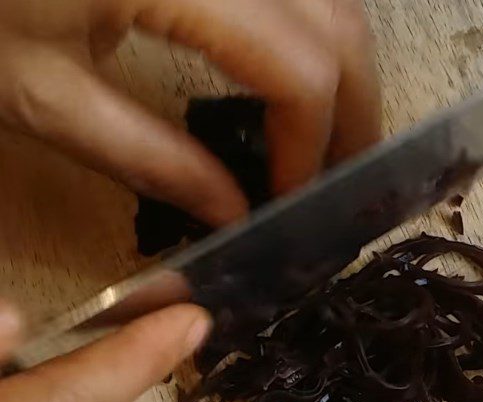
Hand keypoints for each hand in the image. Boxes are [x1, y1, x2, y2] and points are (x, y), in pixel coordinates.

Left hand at [0, 0, 379, 225]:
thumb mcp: (39, 94)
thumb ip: (152, 159)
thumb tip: (234, 214)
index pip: (297, 70)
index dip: (310, 147)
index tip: (291, 204)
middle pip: (338, 20)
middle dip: (355, 109)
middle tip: (346, 178)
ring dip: (339, 64)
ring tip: (328, 130)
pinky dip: (306, 26)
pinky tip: (289, 68)